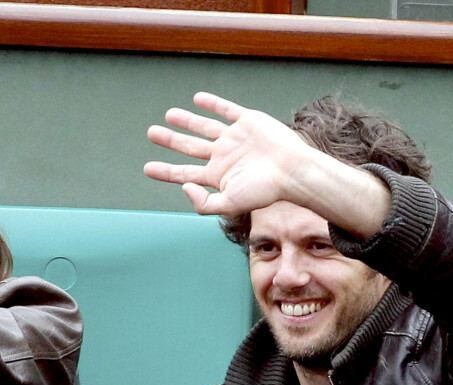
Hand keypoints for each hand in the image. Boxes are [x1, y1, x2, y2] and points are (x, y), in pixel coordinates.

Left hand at [144, 92, 311, 215]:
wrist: (292, 170)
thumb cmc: (265, 191)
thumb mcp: (230, 204)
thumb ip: (204, 203)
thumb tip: (184, 186)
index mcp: (218, 176)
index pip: (185, 173)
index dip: (166, 171)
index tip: (147, 168)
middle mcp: (224, 156)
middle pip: (190, 147)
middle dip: (171, 140)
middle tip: (152, 133)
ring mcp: (235, 138)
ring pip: (205, 127)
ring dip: (187, 121)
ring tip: (170, 115)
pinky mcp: (248, 122)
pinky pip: (226, 110)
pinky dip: (213, 104)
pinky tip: (198, 99)